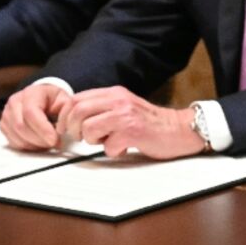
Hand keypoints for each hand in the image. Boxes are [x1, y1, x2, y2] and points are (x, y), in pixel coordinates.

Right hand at [0, 84, 70, 150]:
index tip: (54, 140)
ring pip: (15, 136)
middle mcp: (15, 102)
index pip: (30, 112)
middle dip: (39, 140)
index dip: (42, 129)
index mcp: (30, 92)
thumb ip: (66, 113)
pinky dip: (27, 147)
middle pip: (21, 126)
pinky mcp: (4, 126)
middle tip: (55, 144)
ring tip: (48, 143)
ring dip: (34, 145)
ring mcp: (7, 114)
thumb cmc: (54, 100)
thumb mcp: (65, 100)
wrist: (43, 98)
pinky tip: (39, 143)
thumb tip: (61, 129)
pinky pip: (13, 142)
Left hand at [56, 86, 204, 159]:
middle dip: (73, 129)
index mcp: (115, 93)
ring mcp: (126, 115)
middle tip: (81, 138)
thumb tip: (74, 119)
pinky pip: (108, 145)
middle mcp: (119, 100)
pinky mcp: (133, 131)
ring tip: (108, 141)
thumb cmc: (152, 123)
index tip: (67, 128)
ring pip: (88, 128)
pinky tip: (124, 147)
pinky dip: (113, 151)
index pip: (76, 99)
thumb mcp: (125, 107)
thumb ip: (104, 108)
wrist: (181, 129)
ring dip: (93, 141)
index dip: (65, 116)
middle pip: (77, 111)